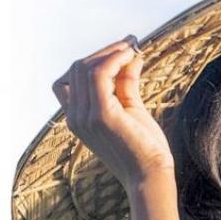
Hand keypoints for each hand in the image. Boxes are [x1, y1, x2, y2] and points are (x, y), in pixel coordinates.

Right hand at [52, 35, 173, 189]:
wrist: (151, 175)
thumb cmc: (144, 147)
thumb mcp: (131, 109)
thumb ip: (125, 84)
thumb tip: (130, 56)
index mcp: (77, 118)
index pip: (69, 79)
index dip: (92, 61)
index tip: (120, 51)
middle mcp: (75, 117)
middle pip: (76, 69)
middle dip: (104, 52)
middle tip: (130, 44)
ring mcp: (85, 116)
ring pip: (86, 68)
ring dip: (111, 52)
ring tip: (133, 47)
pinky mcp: (101, 115)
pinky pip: (99, 74)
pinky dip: (115, 59)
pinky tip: (132, 55)